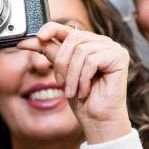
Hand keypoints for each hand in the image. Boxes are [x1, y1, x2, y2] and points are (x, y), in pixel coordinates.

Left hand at [17, 22, 130, 143]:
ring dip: (73, 75)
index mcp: (88, 43)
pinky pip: (92, 60)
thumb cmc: (83, 99)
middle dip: (62, 63)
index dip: (51, 29)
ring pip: (82, 51)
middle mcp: (101, 42)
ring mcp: (113, 48)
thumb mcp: (62, 72)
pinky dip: (84, 78)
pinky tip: (86, 90)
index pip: (67, 28)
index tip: (38, 37)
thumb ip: (50, 53)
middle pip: (73, 38)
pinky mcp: (119, 56)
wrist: (98, 120)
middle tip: (61, 83)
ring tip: (74, 91)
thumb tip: (28, 40)